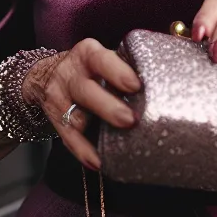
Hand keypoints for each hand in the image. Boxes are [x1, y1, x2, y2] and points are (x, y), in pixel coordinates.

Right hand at [23, 39, 141, 169]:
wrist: (47, 73)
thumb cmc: (90, 68)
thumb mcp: (103, 58)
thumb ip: (127, 66)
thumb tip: (168, 81)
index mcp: (88, 54)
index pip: (101, 60)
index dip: (117, 72)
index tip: (135, 85)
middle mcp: (71, 74)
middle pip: (86, 90)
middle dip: (108, 106)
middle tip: (130, 119)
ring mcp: (60, 97)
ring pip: (74, 116)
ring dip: (95, 135)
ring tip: (115, 150)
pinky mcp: (55, 118)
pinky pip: (68, 137)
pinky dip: (82, 151)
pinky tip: (97, 162)